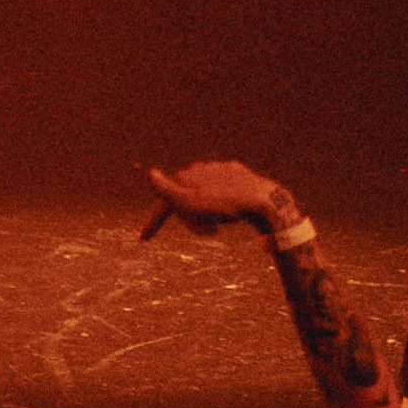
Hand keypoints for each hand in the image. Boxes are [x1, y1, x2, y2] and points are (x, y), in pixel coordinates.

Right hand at [145, 158, 290, 235]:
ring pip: (200, 197)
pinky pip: (218, 192)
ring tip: (218, 226)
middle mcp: (200, 169)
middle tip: (209, 233)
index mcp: (185, 177)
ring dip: (203, 215)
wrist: (263, 200)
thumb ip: (167, 190)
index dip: (153, 221)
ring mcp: (218, 170)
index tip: (144, 239)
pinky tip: (228, 211)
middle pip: (182, 201)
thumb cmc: (225, 205)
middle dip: (189, 221)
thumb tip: (149, 173)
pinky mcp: (235, 174)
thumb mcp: (191, 203)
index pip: (163, 202)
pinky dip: (218, 206)